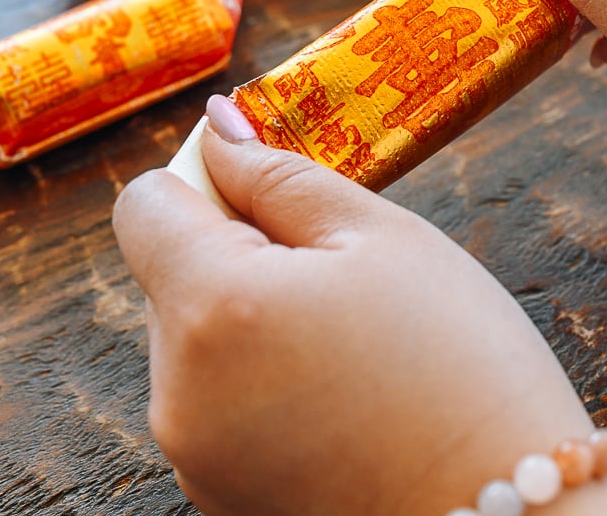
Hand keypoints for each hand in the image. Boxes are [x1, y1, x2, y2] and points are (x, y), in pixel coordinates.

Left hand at [112, 96, 606, 515]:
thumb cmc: (463, 366)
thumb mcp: (384, 238)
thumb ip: (279, 175)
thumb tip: (216, 128)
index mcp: (213, 307)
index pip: (144, 204)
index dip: (205, 183)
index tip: (269, 198)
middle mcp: (177, 389)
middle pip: (170, 277)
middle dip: (237, 259)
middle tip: (340, 285)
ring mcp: (193, 453)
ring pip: (194, 343)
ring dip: (249, 326)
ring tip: (349, 352)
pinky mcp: (218, 496)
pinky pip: (216, 407)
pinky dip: (261, 389)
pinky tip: (341, 402)